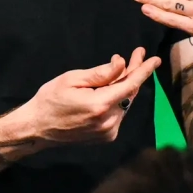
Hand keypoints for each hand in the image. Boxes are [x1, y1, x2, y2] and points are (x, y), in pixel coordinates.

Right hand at [1, 48, 160, 148]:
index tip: (155, 59)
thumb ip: (100, 73)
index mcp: (100, 105)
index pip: (130, 85)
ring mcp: (109, 132)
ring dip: (126, 85)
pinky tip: (113, 88)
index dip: (144, 70)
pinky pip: (119, 113)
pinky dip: (119, 99)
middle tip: (137, 55)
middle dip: (134, 73)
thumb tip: (122, 64)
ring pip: (125, 103)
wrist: (38, 128)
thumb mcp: (72, 79)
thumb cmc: (51, 99)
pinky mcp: (106, 137)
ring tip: (124, 69)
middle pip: (130, 93)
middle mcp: (109, 121)